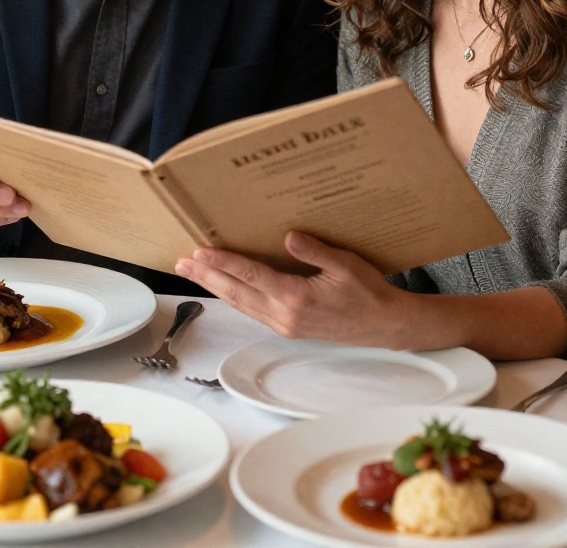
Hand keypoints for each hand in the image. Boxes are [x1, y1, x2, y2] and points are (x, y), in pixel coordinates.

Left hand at [174, 230, 409, 346]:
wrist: (384, 326)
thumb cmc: (368, 292)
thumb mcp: (345, 265)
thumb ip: (314, 251)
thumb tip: (288, 237)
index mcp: (296, 298)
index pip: (250, 275)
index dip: (222, 262)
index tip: (200, 251)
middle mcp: (284, 315)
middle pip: (236, 292)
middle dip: (207, 276)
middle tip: (182, 261)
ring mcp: (284, 325)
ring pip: (241, 303)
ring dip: (215, 286)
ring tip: (194, 272)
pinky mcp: (288, 328)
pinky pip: (252, 310)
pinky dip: (233, 296)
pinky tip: (224, 287)